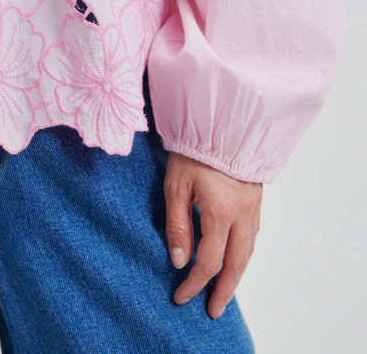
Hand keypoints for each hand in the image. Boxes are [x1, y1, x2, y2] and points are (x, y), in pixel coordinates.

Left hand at [164, 152, 262, 318]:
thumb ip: (178, 224)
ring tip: (224, 289)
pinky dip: (244, 252)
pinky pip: (253, 234)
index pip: (208, 261)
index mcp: (221, 212)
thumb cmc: (194, 148)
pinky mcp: (255, 197)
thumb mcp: (176, 186)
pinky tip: (236, 256)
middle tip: (214, 310)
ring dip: (236, 274)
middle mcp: (242, 213)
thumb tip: (178, 260)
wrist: (219, 120)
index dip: (194, 283)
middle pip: (236, 264)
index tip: (181, 296)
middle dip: (224, 290)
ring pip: (248, 250)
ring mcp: (252, 206)